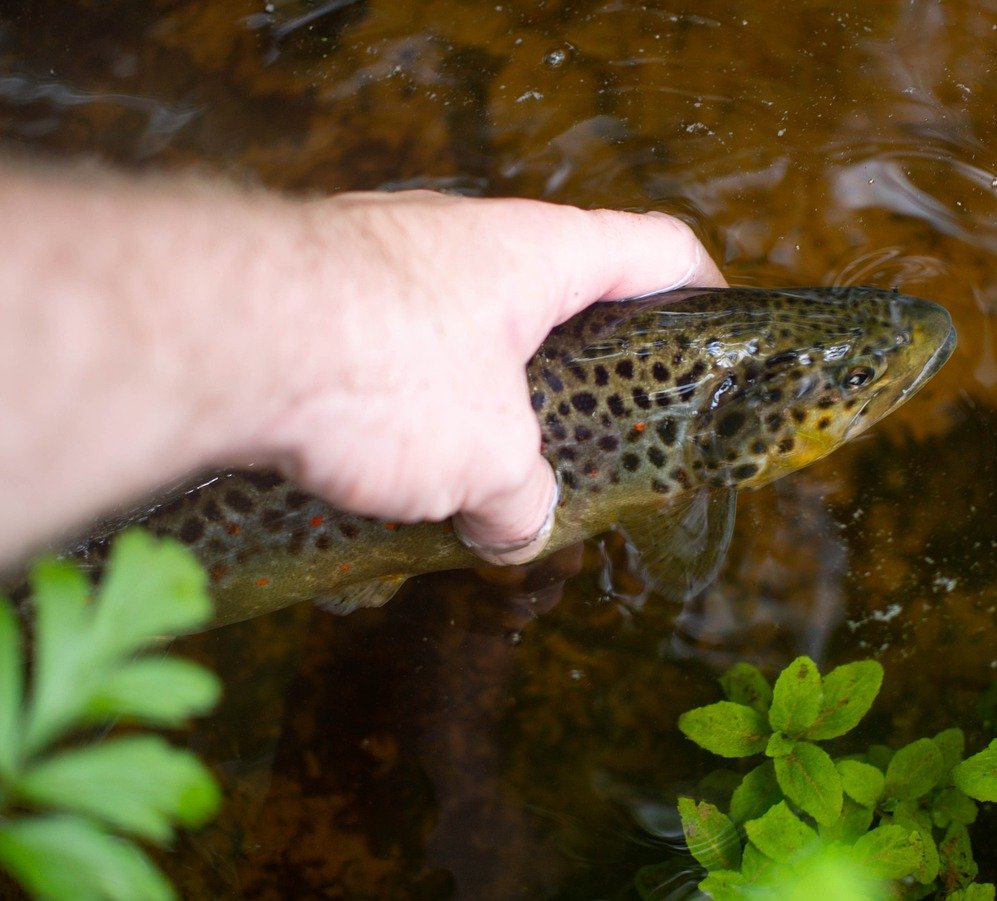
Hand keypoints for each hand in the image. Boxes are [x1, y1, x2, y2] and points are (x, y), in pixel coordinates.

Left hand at [260, 191, 725, 563]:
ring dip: (477, 389)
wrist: (222, 334)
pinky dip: (399, 394)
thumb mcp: (485, 459)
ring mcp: (383, 250)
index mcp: (539, 254)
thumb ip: (522, 499)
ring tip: (470, 470)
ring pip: (460, 322)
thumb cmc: (387, 370)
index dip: (700, 288)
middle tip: (582, 434)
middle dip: (572, 364)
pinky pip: (383, 337)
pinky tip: (378, 462)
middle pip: (553, 288)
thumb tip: (517, 530)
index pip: (655, 247)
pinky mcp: (315, 284)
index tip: (713, 330)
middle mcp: (464, 237)